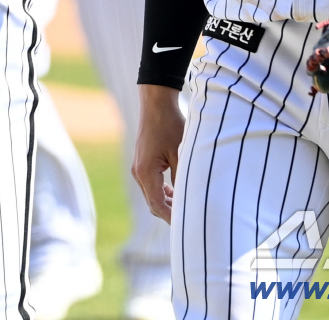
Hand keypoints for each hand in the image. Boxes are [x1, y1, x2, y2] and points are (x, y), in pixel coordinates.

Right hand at [132, 85, 184, 223]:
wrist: (156, 103)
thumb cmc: (170, 125)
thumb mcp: (180, 153)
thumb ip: (182, 178)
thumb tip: (188, 200)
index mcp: (146, 172)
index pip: (157, 205)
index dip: (172, 218)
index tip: (187, 225)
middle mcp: (138, 172)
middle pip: (153, 203)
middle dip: (170, 213)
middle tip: (190, 219)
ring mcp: (138, 168)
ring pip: (152, 195)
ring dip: (167, 202)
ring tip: (186, 206)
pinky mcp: (141, 162)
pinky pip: (151, 184)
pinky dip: (162, 192)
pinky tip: (176, 190)